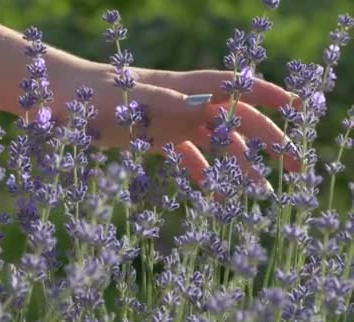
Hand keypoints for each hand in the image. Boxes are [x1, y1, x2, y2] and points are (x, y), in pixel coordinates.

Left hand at [61, 64, 299, 189]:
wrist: (66, 101)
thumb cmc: (94, 93)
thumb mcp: (128, 97)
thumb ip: (163, 100)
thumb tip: (199, 105)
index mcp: (181, 87)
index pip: (231, 86)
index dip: (265, 94)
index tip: (296, 108)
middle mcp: (182, 103)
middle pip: (234, 119)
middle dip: (266, 138)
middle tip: (293, 163)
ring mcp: (171, 121)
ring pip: (214, 143)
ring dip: (238, 164)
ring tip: (261, 190)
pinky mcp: (156, 138)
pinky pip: (187, 156)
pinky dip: (202, 172)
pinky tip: (216, 193)